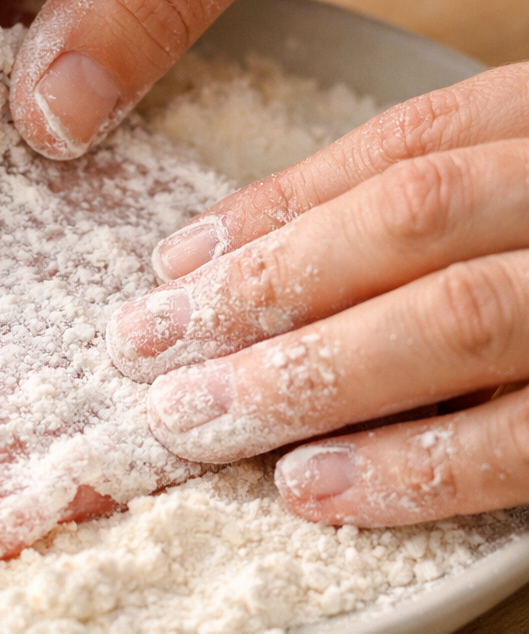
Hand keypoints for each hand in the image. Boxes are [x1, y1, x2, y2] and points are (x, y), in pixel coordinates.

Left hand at [107, 64, 528, 525]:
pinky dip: (410, 466)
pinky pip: (522, 440)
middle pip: (407, 220)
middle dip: (260, 288)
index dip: (277, 208)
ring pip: (452, 318)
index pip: (406, 147)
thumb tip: (247, 255)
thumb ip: (445, 202)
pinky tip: (308, 486)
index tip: (170, 264)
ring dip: (304, 374)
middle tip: (143, 348)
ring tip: (192, 422)